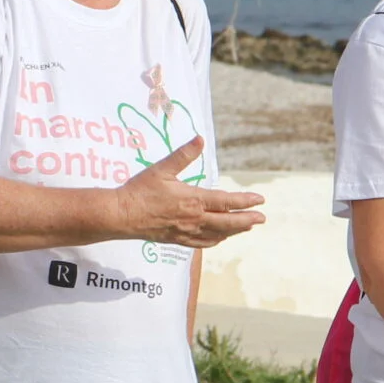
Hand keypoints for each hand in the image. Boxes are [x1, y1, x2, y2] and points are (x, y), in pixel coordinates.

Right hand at [113, 140, 264, 247]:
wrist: (121, 215)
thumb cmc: (140, 190)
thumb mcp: (162, 168)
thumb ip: (183, 155)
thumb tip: (200, 139)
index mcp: (192, 200)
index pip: (226, 202)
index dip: (245, 201)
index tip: (260, 200)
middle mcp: (193, 218)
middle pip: (228, 222)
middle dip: (247, 220)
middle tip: (262, 218)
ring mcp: (186, 231)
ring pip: (218, 234)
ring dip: (234, 231)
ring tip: (246, 227)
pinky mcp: (177, 239)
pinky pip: (203, 243)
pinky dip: (216, 240)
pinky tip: (220, 238)